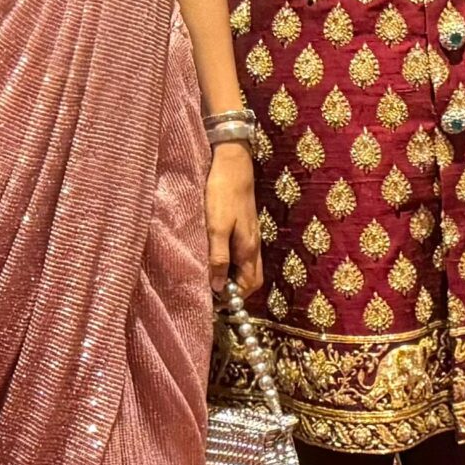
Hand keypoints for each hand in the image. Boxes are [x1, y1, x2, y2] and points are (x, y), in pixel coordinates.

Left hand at [205, 140, 262, 295]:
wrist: (232, 163)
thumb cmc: (222, 193)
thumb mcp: (216, 228)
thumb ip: (218, 258)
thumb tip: (218, 287)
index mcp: (249, 249)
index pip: (249, 286)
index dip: (234, 298)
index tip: (214, 301)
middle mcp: (253, 245)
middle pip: (250, 278)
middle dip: (234, 290)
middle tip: (211, 291)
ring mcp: (250, 236)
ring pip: (245, 266)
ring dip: (231, 275)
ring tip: (210, 276)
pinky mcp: (244, 226)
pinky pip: (241, 253)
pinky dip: (230, 262)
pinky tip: (215, 256)